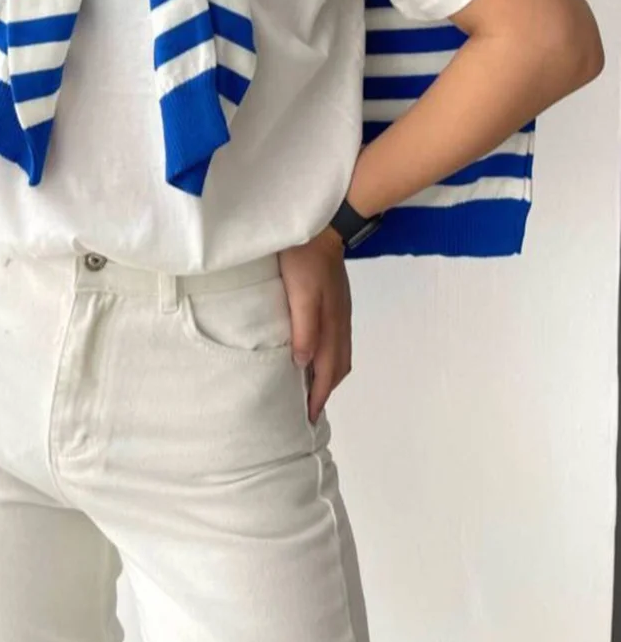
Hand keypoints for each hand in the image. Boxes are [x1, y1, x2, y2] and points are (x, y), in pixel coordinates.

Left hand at [278, 225, 351, 422]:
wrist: (322, 224)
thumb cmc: (305, 260)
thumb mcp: (301, 295)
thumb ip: (304, 330)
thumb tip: (303, 365)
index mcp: (333, 324)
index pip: (329, 370)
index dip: (320, 395)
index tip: (308, 417)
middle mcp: (341, 322)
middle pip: (339, 366)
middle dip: (326, 390)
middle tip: (308, 408)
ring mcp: (341, 311)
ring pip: (339, 353)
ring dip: (328, 374)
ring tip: (310, 386)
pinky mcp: (336, 301)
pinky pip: (336, 339)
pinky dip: (328, 356)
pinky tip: (313, 352)